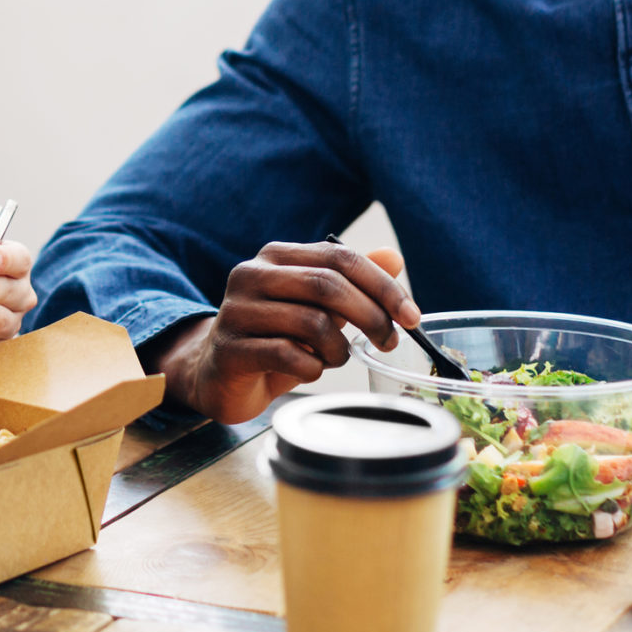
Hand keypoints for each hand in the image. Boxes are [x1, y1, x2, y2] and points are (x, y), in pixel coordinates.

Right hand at [145, 244, 415, 425]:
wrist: (219, 375)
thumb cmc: (274, 337)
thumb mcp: (316, 307)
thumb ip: (351, 281)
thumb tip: (393, 257)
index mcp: (275, 257)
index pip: (339, 257)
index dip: (382, 285)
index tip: (412, 316)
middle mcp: (251, 274)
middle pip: (327, 285)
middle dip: (370, 316)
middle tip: (389, 342)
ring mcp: (236, 311)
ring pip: (311, 323)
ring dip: (338, 350)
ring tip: (335, 359)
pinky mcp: (229, 349)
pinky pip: (288, 356)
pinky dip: (312, 369)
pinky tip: (308, 371)